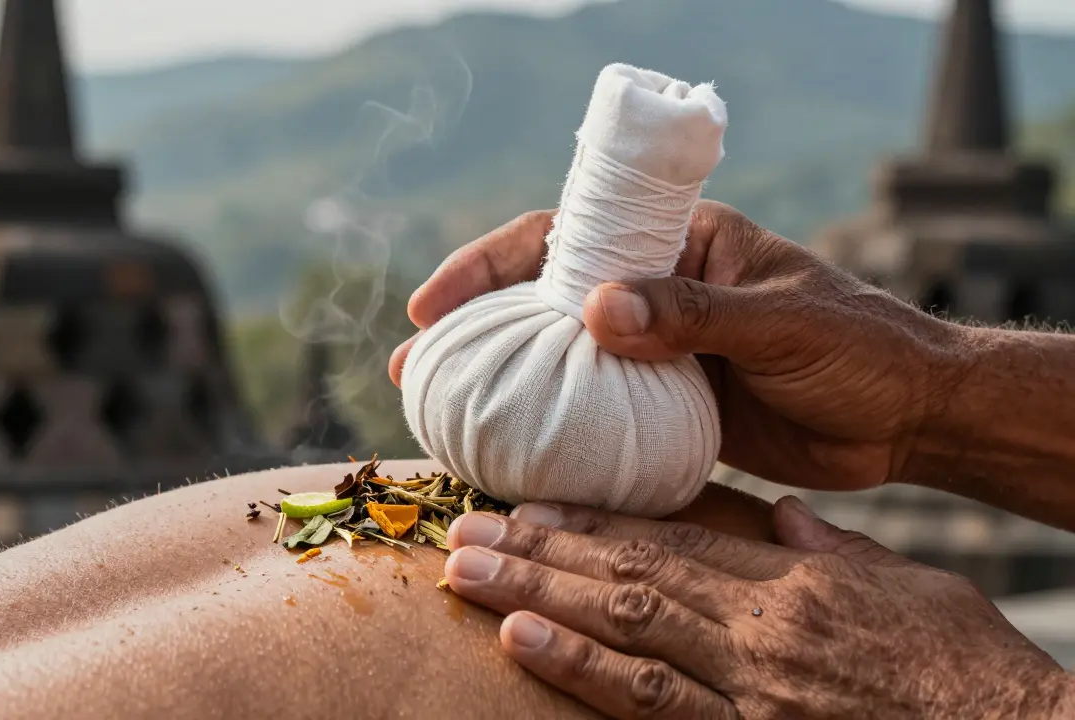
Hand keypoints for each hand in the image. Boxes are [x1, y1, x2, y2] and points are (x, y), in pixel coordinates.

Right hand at [390, 202, 968, 490]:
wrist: (911, 420)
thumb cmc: (859, 348)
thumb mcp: (779, 320)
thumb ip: (692, 312)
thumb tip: (594, 311)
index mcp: (681, 244)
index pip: (569, 237)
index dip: (493, 262)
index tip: (437, 300)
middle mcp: (658, 291)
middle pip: (546, 300)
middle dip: (476, 326)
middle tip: (414, 365)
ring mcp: (658, 352)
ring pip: (562, 359)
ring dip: (504, 381)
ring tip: (442, 413)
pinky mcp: (667, 407)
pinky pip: (596, 412)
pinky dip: (553, 429)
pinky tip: (513, 454)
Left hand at [443, 502, 1072, 718]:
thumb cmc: (971, 670)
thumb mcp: (911, 588)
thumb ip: (835, 552)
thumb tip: (785, 519)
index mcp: (793, 585)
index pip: (671, 540)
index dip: (592, 521)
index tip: (530, 504)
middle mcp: (759, 631)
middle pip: (628, 578)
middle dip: (539, 554)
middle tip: (465, 531)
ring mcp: (750, 690)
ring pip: (624, 629)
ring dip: (536, 597)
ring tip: (468, 574)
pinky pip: (654, 704)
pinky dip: (584, 670)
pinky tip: (523, 643)